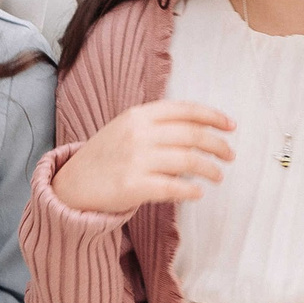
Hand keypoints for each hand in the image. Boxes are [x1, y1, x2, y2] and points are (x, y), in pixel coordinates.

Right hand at [50, 100, 236, 215]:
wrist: (72, 185)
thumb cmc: (106, 156)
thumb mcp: (126, 128)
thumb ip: (157, 124)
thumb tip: (201, 128)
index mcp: (139, 114)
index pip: (185, 110)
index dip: (213, 117)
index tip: (231, 126)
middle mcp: (138, 133)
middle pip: (192, 135)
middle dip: (217, 145)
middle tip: (230, 155)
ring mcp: (135, 159)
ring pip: (188, 161)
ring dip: (210, 169)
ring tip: (218, 176)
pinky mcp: (133, 186)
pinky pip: (174, 187)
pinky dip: (191, 190)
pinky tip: (198, 192)